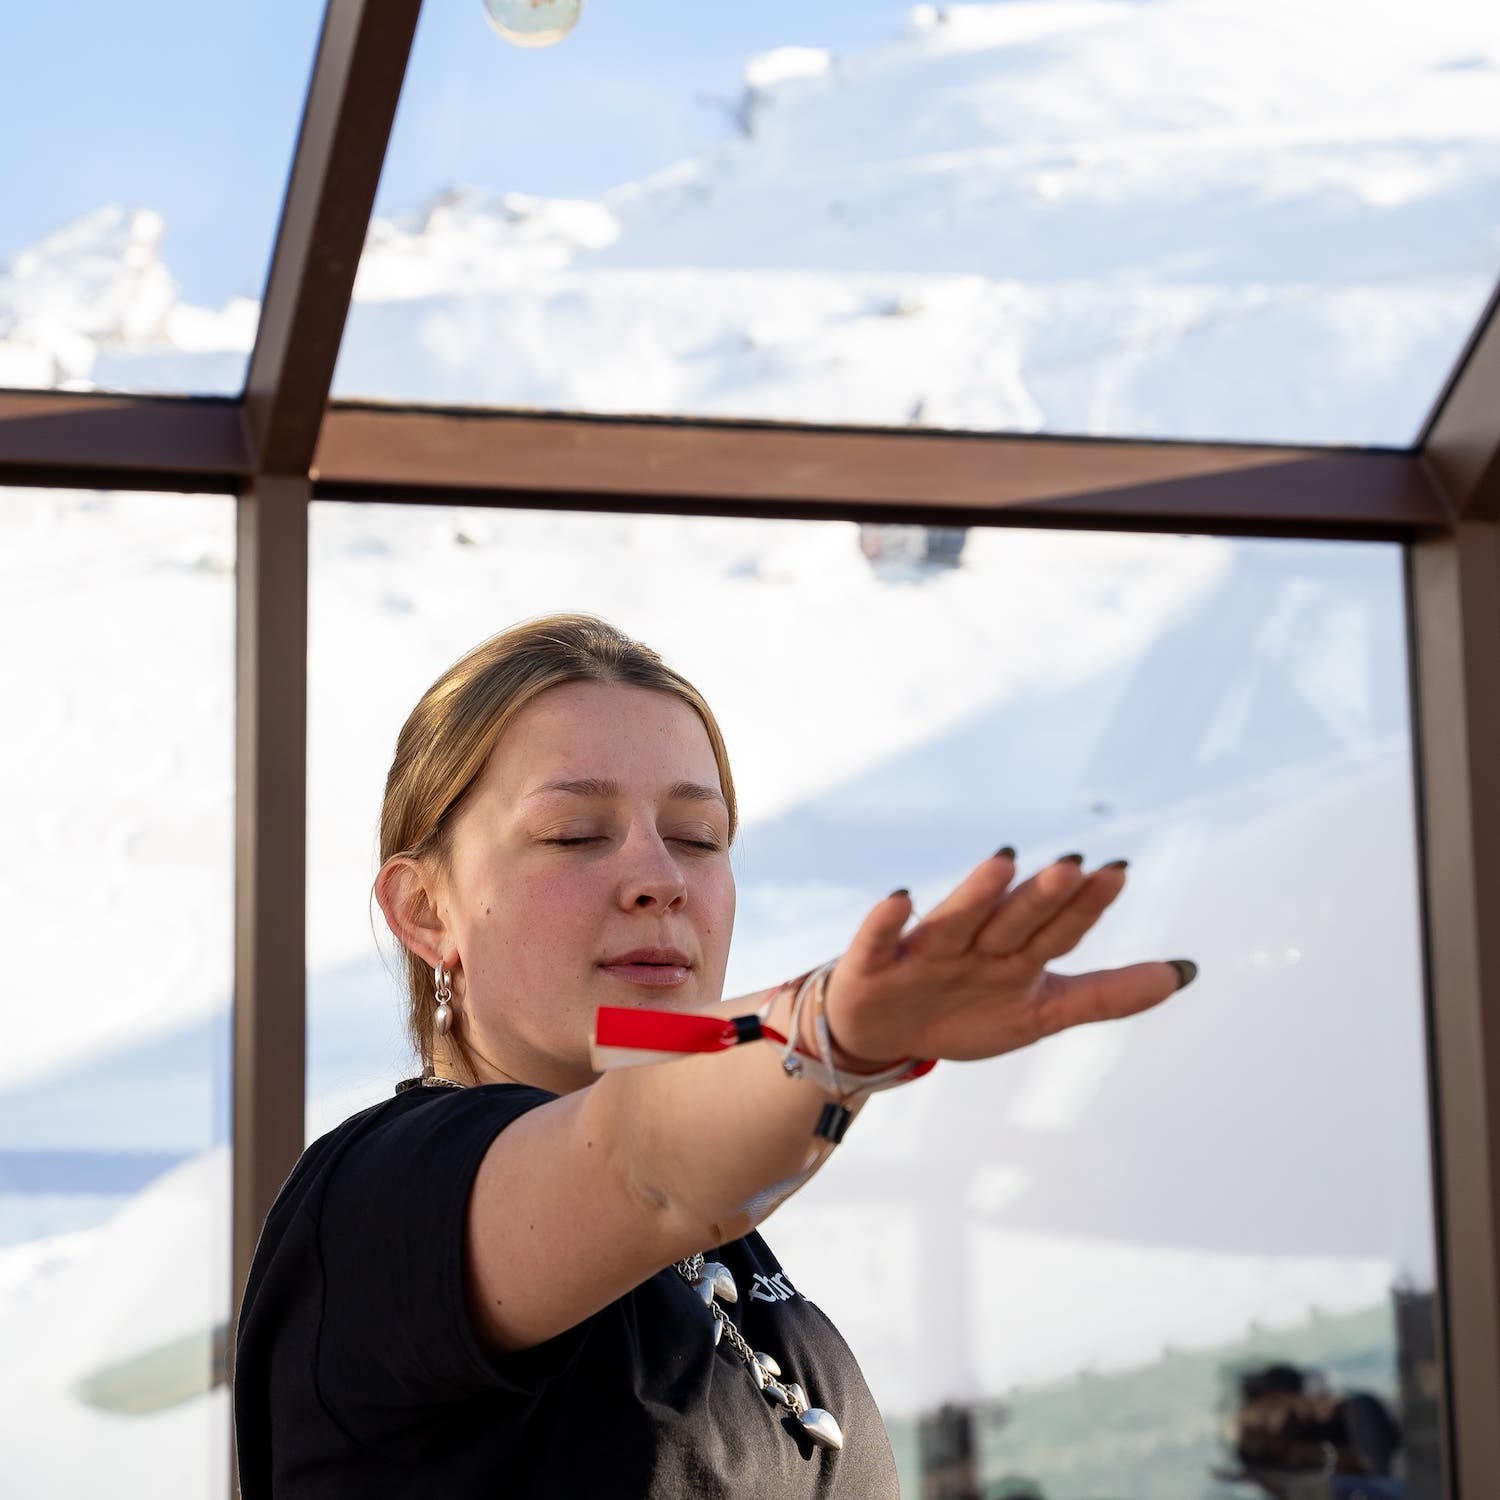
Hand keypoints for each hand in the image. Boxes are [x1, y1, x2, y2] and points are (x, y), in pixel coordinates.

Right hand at [823, 851, 1195, 1066]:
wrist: (882, 1037)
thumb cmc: (965, 1014)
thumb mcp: (1040, 1014)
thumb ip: (1107, 995)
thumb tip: (1185, 973)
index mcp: (1016, 957)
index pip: (1058, 930)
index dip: (1086, 906)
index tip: (1118, 872)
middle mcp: (974, 945)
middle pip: (1013, 920)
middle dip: (1042, 897)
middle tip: (1074, 865)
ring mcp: (924, 952)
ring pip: (955, 920)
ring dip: (977, 894)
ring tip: (1004, 863)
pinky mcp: (874, 965)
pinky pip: (878, 940)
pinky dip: (886, 921)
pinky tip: (902, 898)